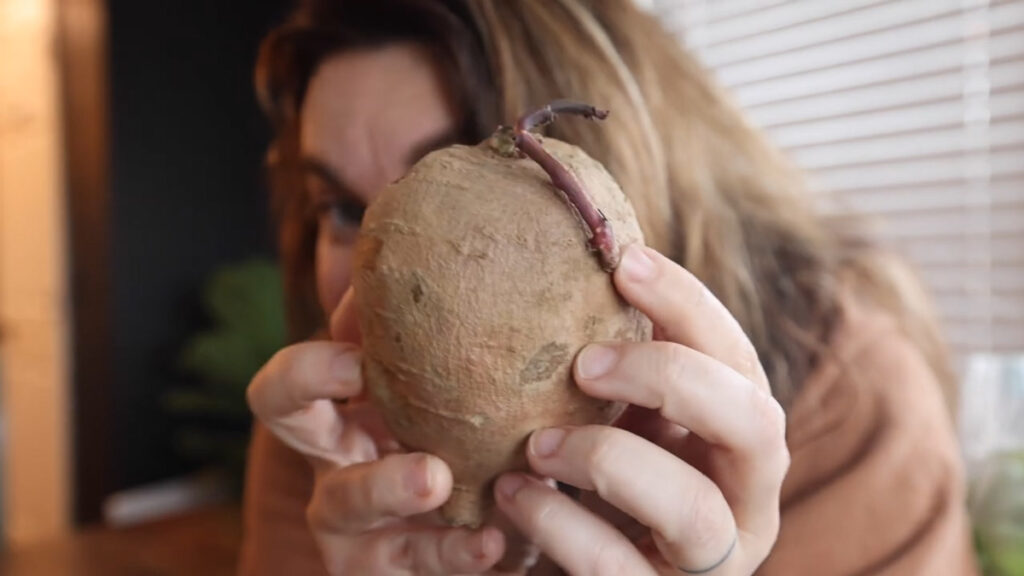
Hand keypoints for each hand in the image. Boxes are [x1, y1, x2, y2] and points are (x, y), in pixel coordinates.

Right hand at [246, 291, 506, 574]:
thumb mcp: (440, 403)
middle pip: (282, 413)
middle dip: (308, 381)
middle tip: (357, 366)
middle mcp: (331, 462)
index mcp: (342, 415)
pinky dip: (453, 551)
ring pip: (346, 499)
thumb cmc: (458, 457)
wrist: (486, 542)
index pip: (291, 379)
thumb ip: (435, 346)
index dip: (310, 363)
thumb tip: (438, 265)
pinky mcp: (385, 572)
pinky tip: (493, 540)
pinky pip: (413, 562)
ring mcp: (351, 526)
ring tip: (435, 476)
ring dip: (388, 482)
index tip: (358, 351)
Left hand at [493, 245, 788, 574]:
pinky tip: (512, 494)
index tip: (624, 262)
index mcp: (738, 438)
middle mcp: (746, 499)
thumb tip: (588, 259)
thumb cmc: (603, 487)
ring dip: (608, 460)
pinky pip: (616, 567)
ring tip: (536, 443)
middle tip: (585, 364)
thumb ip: (621, 371)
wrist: (587, 574)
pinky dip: (560, 524)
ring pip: (693, 508)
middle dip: (670, 378)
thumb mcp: (623, 421)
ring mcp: (711, 562)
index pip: (738, 359)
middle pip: (754, 423)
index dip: (690, 305)